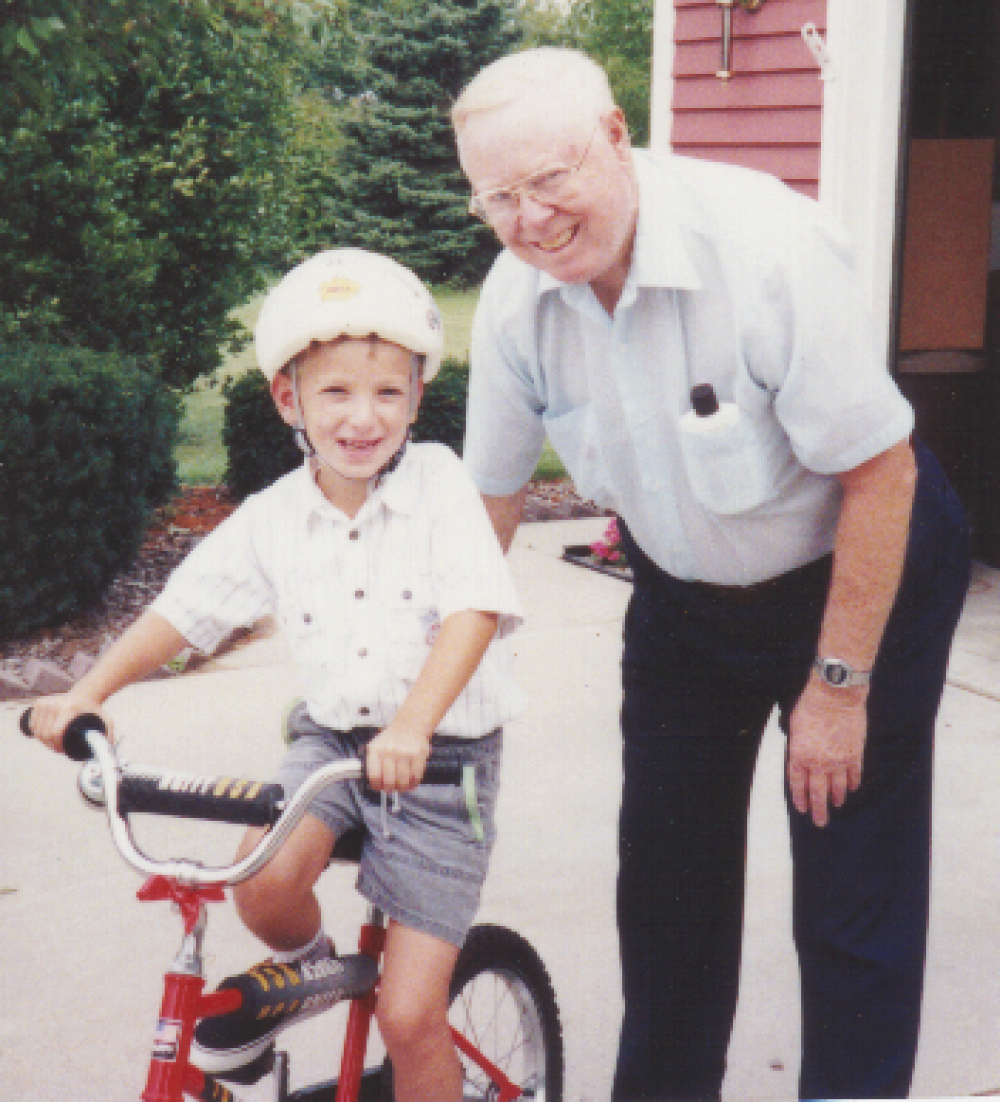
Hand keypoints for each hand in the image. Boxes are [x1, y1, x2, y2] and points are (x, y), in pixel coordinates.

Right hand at [28, 693, 111, 755]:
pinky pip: (33, 724)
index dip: (57, 746)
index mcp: (68, 709)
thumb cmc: (94, 709)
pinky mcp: (39, 703)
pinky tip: (45, 736)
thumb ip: (109, 733)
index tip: (63, 750)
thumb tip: (108, 748)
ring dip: (43, 741)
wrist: (85, 693)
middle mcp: (55, 705)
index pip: (55, 733)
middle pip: (44, 734)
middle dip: (51, 745)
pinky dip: (37, 732)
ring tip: (53, 743)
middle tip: (59, 749)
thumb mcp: (105, 720)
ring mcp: (46, 703)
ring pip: (37, 731)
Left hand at [365, 725, 430, 792]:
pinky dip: (413, 783)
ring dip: (402, 788)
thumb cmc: (392, 738)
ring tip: (401, 787)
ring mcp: (405, 753)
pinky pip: (416, 776)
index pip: (374, 775)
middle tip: (391, 789)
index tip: (378, 787)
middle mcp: (390, 751)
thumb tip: (373, 783)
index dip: (376, 785)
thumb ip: (372, 764)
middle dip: (390, 789)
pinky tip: (411, 782)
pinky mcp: (419, 755)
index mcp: (377, 749)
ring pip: (403, 781)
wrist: (410, 724)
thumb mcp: (376, 746)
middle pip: (389, 780)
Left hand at [787, 678, 867, 827]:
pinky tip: (852, 788)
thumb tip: (799, 758)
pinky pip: (854, 775)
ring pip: (838, 787)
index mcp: (799, 755)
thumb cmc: (810, 706)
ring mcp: (838, 761)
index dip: (800, 798)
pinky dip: (853, 783)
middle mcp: (818, 763)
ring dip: (836, 797)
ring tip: (836, 804)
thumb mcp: (793, 727)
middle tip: (820, 822)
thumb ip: (797, 747)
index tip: (802, 808)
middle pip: (817, 793)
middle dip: (818, 810)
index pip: (797, 784)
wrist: (835, 696)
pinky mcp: (854, 754)